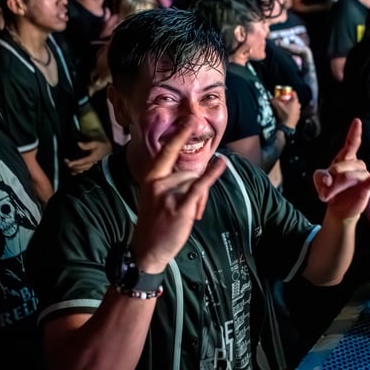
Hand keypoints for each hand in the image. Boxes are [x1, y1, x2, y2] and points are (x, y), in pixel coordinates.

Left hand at [65, 140, 112, 174]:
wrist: (107, 149)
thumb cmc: (101, 145)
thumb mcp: (95, 143)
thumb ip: (87, 145)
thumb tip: (78, 144)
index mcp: (92, 158)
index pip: (83, 162)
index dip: (75, 163)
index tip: (69, 164)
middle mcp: (91, 163)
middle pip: (81, 167)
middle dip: (73, 166)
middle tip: (65, 161)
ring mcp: (90, 165)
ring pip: (82, 170)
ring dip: (74, 169)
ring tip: (67, 164)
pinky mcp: (89, 165)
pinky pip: (83, 170)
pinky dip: (77, 171)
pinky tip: (72, 172)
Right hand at [130, 118, 226, 272]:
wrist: (148, 249)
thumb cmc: (155, 223)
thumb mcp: (157, 196)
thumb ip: (173, 182)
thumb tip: (198, 174)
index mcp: (151, 178)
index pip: (166, 152)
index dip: (179, 135)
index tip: (189, 120)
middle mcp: (158, 182)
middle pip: (189, 173)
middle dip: (196, 188)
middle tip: (191, 210)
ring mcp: (168, 194)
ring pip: (196, 184)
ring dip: (199, 200)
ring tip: (188, 216)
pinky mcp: (179, 207)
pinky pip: (199, 187)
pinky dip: (212, 175)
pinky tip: (222, 164)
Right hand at [270, 90, 300, 128]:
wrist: (288, 125)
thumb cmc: (284, 113)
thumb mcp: (278, 106)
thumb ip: (274, 101)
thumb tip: (270, 98)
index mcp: (295, 101)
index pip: (294, 93)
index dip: (289, 92)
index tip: (285, 92)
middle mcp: (298, 105)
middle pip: (294, 99)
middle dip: (290, 99)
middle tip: (284, 100)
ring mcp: (299, 111)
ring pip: (295, 105)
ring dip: (291, 105)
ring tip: (286, 107)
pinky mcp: (298, 116)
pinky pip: (295, 111)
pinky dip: (292, 110)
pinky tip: (288, 113)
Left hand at [312, 118, 369, 221]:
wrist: (338, 209)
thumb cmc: (330, 190)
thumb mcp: (320, 181)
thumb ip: (320, 176)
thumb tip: (328, 179)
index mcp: (345, 159)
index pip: (351, 143)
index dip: (354, 133)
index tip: (357, 121)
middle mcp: (356, 165)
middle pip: (343, 165)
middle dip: (332, 178)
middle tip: (326, 189)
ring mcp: (363, 176)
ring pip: (351, 176)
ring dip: (339, 186)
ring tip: (332, 194)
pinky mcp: (367, 188)